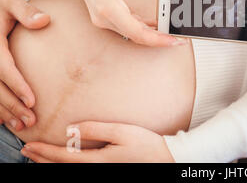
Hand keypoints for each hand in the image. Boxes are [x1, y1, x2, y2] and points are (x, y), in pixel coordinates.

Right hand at [0, 0, 49, 129]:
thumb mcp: (10, 2)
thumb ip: (25, 10)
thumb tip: (44, 20)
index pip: (2, 67)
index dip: (16, 85)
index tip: (32, 100)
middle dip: (11, 105)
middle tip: (31, 119)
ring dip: (3, 111)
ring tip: (22, 125)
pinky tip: (5, 120)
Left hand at [21, 121, 174, 162]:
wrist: (165, 159)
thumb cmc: (146, 144)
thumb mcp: (121, 132)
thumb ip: (96, 129)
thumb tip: (71, 129)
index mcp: (97, 160)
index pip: (63, 157)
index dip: (44, 151)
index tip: (29, 146)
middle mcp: (97, 170)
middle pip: (62, 167)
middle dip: (42, 160)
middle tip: (27, 152)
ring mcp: (103, 171)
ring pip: (70, 170)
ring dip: (51, 164)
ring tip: (38, 158)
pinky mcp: (109, 169)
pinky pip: (80, 169)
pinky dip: (66, 165)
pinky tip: (65, 161)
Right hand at [75, 0, 185, 46]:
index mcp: (109, 7)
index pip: (137, 32)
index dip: (158, 39)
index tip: (174, 40)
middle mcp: (104, 18)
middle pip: (136, 36)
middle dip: (159, 39)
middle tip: (180, 39)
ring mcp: (104, 19)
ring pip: (132, 33)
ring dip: (152, 34)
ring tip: (172, 33)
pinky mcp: (106, 17)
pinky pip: (128, 27)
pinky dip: (143, 27)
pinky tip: (157, 25)